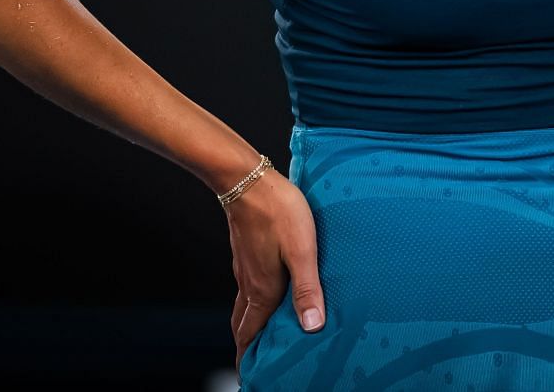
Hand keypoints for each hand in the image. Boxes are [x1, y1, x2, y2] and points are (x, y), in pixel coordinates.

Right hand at [225, 170, 324, 366]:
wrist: (247, 180)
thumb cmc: (278, 212)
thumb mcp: (302, 251)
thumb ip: (307, 289)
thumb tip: (311, 327)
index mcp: (263, 289)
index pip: (251, 334)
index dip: (249, 357)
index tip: (249, 375)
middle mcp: (249, 283)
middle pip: (242, 325)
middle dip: (246, 347)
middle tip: (253, 363)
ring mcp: (245, 268)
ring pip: (243, 307)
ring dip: (249, 325)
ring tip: (260, 336)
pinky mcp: (246, 253)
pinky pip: (246, 289)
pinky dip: (252, 304)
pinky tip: (266, 295)